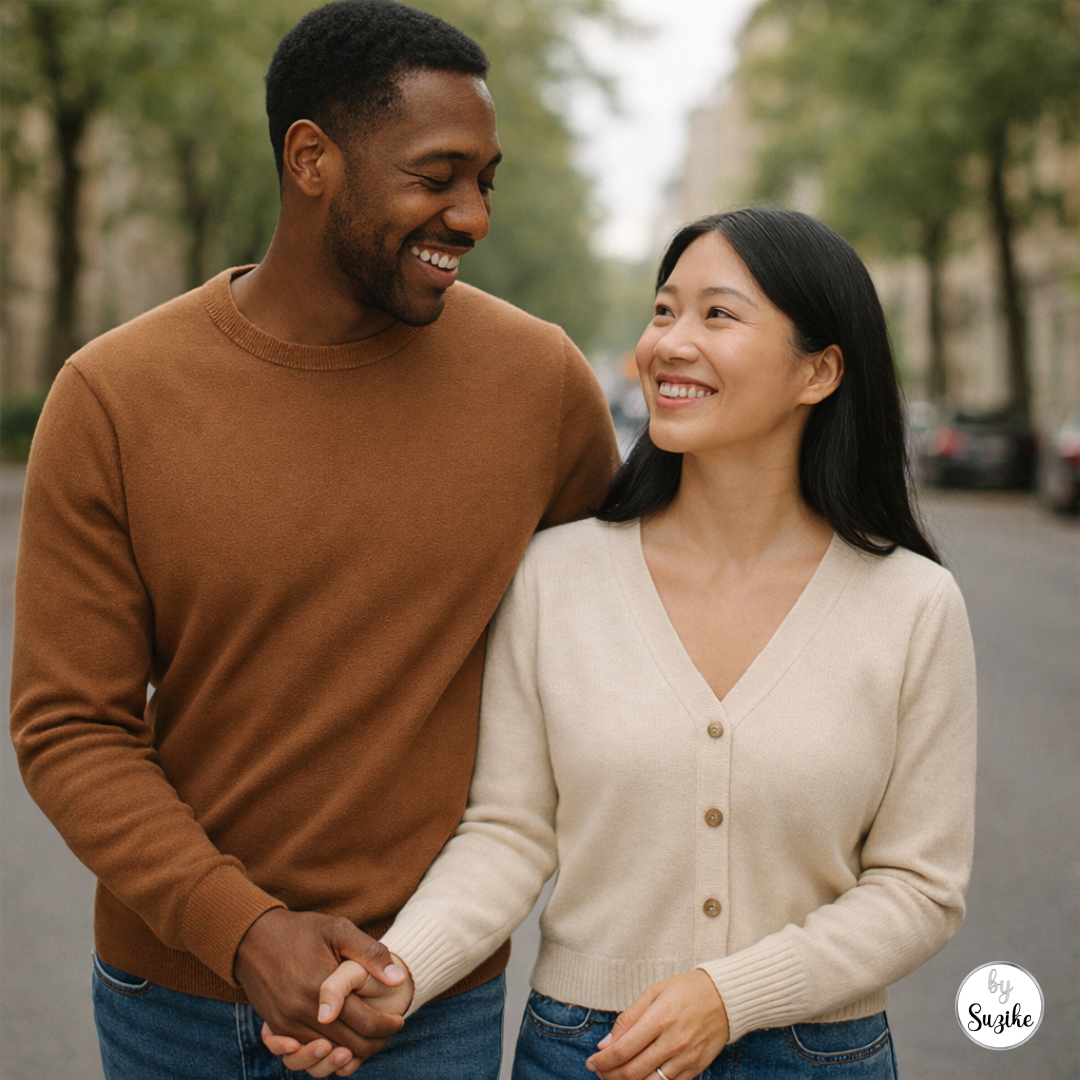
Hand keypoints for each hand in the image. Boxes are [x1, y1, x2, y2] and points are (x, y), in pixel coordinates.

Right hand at [234, 908, 404, 1065]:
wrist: (252, 937)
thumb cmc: (300, 930)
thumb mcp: (338, 930)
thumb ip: (370, 953)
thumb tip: (398, 979)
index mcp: (321, 988)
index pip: (364, 1022)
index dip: (386, 1026)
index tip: (399, 1020)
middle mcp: (301, 1012)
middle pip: (347, 1045)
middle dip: (373, 1044)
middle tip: (388, 1033)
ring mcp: (285, 1024)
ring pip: (326, 1056)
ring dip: (350, 1054)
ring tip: (368, 1041)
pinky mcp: (275, 1028)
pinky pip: (304, 1053)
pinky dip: (324, 1054)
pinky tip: (339, 1045)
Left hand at [585, 969, 728, 1079]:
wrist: (725, 997)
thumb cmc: (686, 990)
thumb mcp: (654, 992)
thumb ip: (628, 1018)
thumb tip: (606, 1043)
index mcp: (660, 1018)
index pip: (624, 1049)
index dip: (603, 1060)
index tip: (592, 1062)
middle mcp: (673, 1041)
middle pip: (633, 1071)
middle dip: (610, 1075)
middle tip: (599, 1071)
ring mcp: (686, 1058)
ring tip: (615, 1077)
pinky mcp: (696, 1068)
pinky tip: (638, 1079)